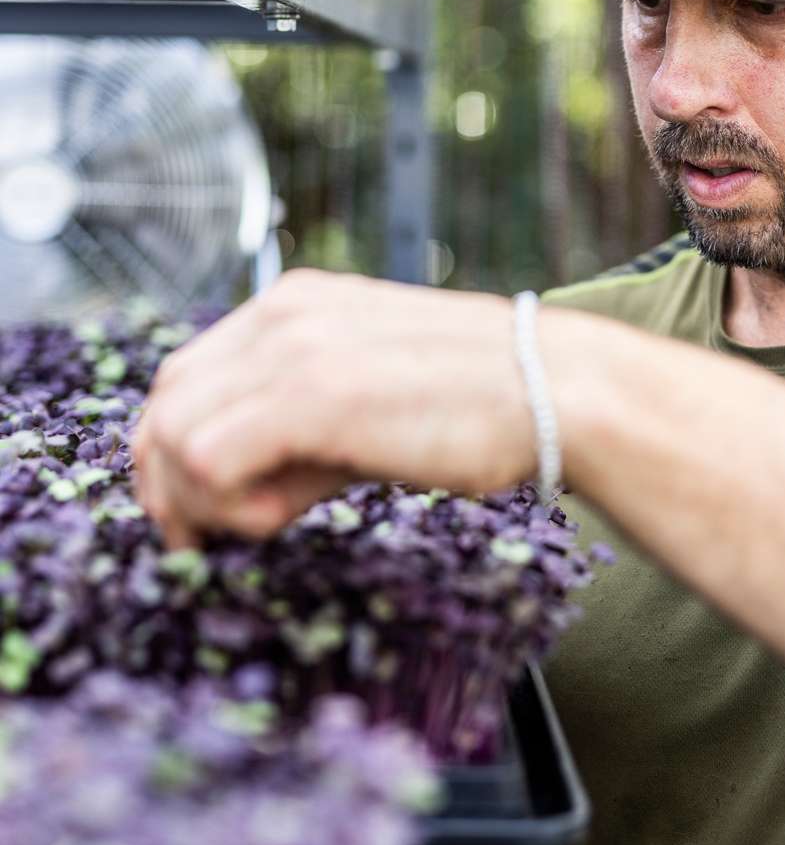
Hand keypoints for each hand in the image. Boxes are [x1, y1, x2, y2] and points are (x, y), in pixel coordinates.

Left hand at [132, 269, 537, 548]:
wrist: (558, 391)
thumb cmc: (479, 406)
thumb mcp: (366, 402)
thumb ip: (295, 432)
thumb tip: (238, 493)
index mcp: (294, 303)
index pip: (186, 376)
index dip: (174, 452)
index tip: (200, 512)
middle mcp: (281, 312)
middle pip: (165, 403)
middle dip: (170, 484)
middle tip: (206, 540)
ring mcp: (292, 349)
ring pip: (173, 433)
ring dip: (204, 499)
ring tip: (273, 523)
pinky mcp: (311, 396)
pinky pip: (206, 458)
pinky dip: (228, 506)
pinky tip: (286, 517)